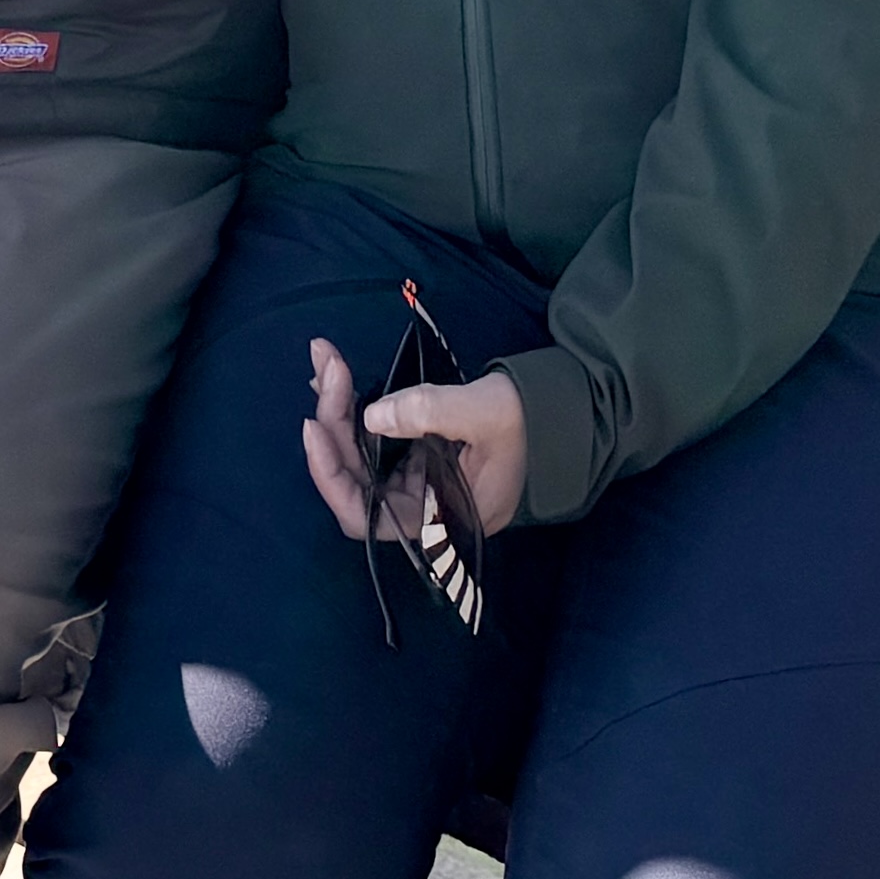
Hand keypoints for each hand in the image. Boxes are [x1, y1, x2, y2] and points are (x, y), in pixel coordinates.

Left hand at [299, 333, 526, 546]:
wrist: (564, 419)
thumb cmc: (532, 425)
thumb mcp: (488, 412)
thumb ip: (431, 411)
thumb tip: (373, 414)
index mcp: (436, 517)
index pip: (363, 514)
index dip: (330, 477)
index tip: (314, 426)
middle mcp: (419, 506)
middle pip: (353, 477)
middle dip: (332, 422)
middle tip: (328, 366)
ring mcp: (416, 480)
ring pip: (359, 455)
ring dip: (338, 409)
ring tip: (327, 361)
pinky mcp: (418, 456)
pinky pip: (373, 437)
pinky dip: (354, 407)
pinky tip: (341, 376)